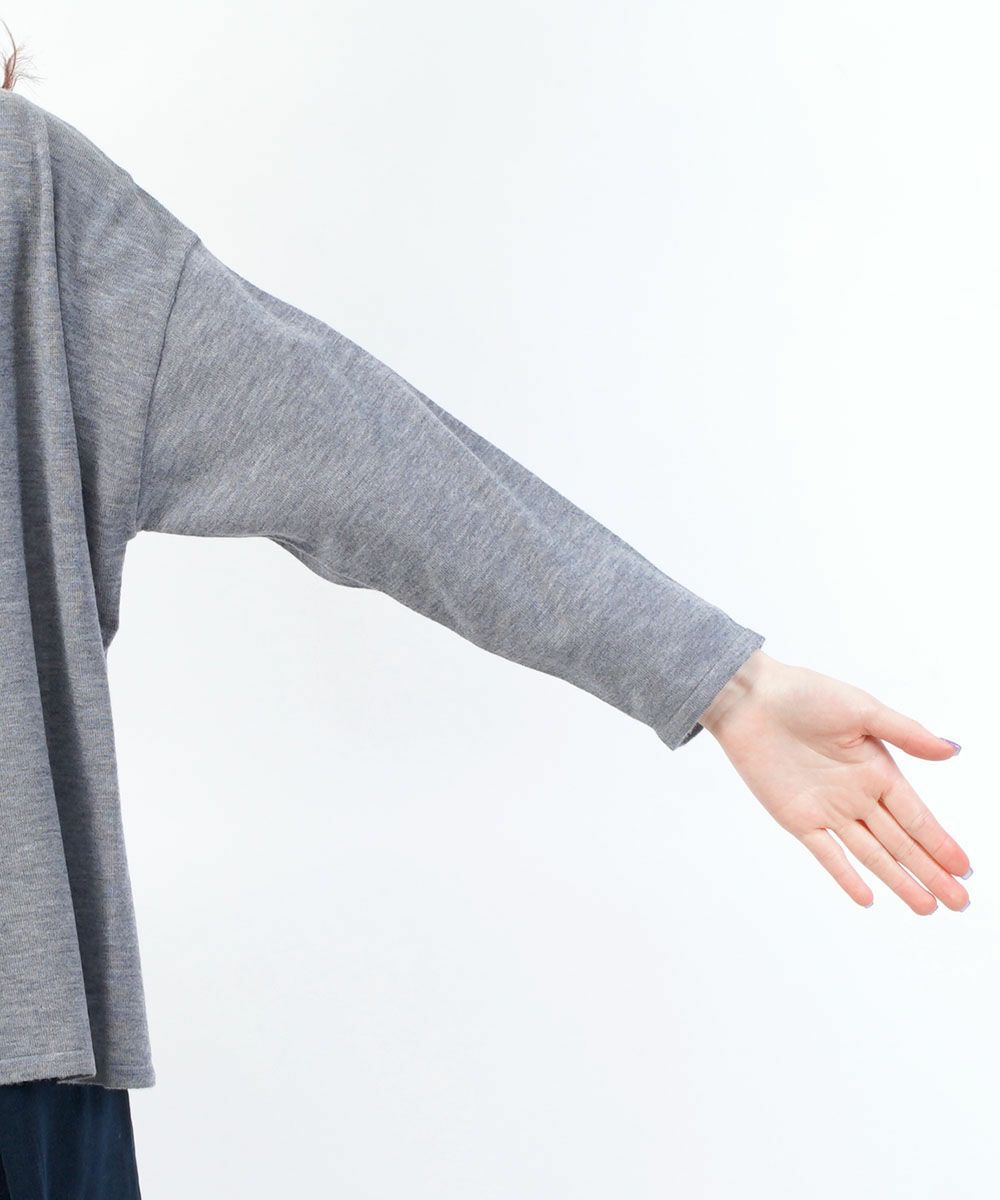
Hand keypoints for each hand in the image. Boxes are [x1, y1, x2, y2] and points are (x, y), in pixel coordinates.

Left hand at [696, 649, 971, 913]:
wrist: (749, 699)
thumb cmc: (805, 694)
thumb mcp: (862, 709)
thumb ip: (906, 733)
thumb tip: (952, 749)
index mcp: (878, 769)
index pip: (917, 816)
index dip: (941, 843)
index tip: (965, 869)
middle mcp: (857, 795)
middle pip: (901, 843)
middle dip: (931, 872)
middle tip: (960, 903)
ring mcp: (828, 810)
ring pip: (872, 855)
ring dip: (899, 881)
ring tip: (927, 908)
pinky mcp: (797, 818)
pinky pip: (827, 854)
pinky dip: (846, 877)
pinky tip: (869, 898)